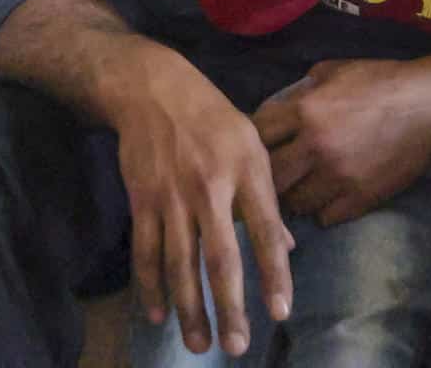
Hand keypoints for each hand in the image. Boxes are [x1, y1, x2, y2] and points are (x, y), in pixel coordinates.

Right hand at [106, 39, 293, 358]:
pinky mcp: (142, 199)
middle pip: (220, 257)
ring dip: (189, 308)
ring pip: (180, 263)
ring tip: (199, 343)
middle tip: (237, 346)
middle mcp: (210, 187)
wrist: (151, 88)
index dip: (274, 274)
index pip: (265, 231)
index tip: (280, 312)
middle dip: (229, 306)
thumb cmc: (211, 117)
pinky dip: (149, 285)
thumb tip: (288, 246)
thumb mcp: (251, 144)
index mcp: (246, 171)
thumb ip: (266, 198)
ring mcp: (172, 195)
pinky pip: (146, 250)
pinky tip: (157, 313)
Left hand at [253, 53, 430, 224]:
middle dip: (265, 177)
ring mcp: (339, 177)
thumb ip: (302, 90)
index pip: (257, 135)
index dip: (251, 141)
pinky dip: (321, 209)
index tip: (254, 146)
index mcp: (305, 111)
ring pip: (295, 202)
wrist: (430, 105)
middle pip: (270, 176)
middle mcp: (316, 147)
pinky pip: (325, 216)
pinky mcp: (361, 198)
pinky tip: (325, 197)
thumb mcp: (333, 71)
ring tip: (297, 189)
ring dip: (293, 196)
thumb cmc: (381, 80)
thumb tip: (279, 107)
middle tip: (269, 177)